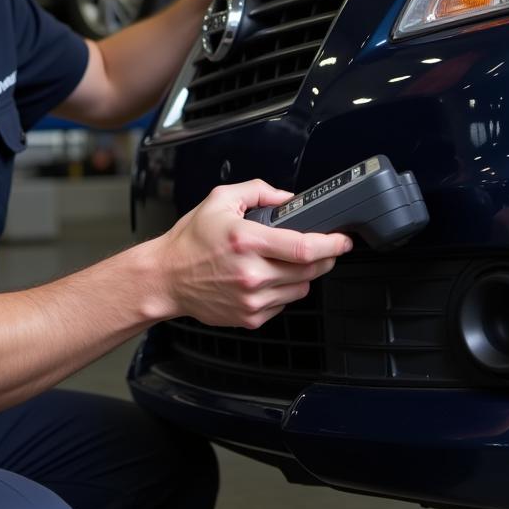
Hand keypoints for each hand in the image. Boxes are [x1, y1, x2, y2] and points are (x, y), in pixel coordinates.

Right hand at [152, 180, 352, 328]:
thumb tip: (287, 197)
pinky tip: (267, 277)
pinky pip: (284, 304)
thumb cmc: (190, 240)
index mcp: (246, 241)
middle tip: (324, 247)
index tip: (342, 239)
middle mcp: (251, 273)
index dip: (331, 243)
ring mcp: (252, 299)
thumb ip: (258, 190)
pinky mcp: (250, 317)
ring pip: (302, 288)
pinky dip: (284, 290)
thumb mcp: (220, 199)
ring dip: (304, 274)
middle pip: (310, 270)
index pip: (303, 246)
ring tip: (286, 261)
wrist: (166, 278)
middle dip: (325, 257)